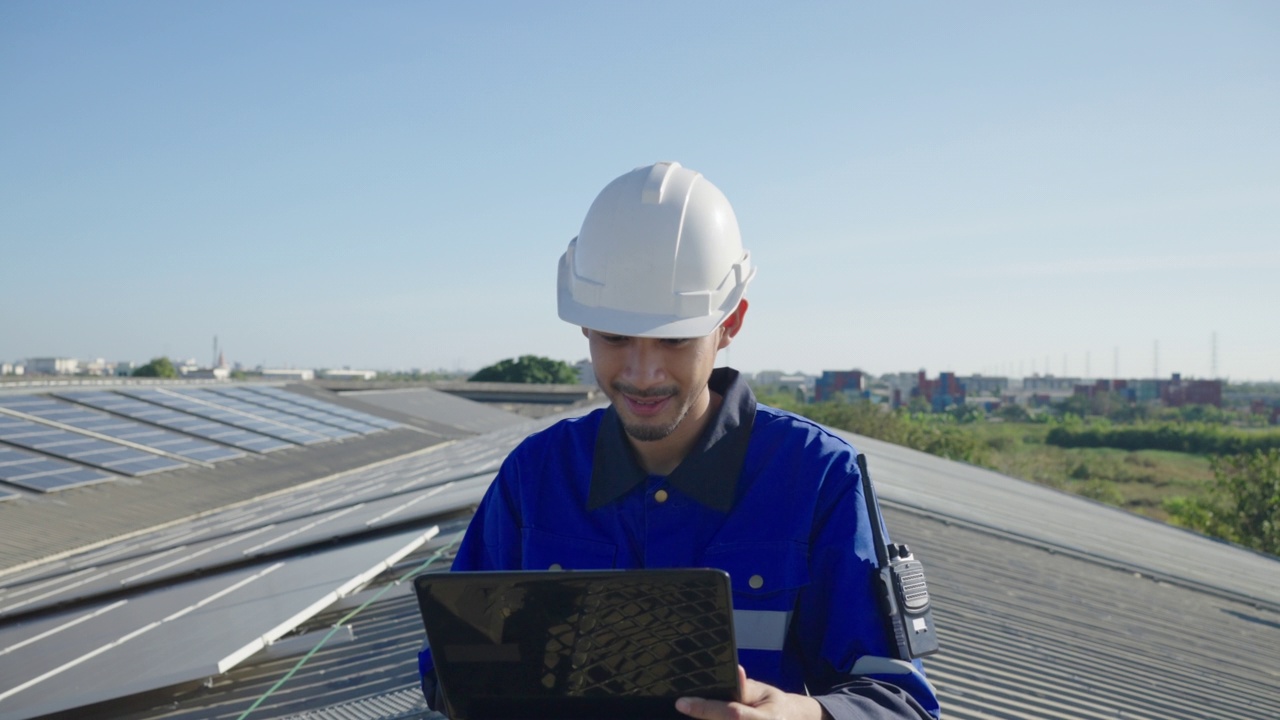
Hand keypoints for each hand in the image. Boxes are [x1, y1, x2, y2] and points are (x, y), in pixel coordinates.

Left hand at [676, 665, 828, 719]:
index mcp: (764, 719)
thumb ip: (745, 687)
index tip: (681, 702)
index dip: (705, 708)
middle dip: (701, 717)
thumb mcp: (762, 692)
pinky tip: (703, 716)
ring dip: (706, 719)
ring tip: (692, 711)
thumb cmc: (772, 705)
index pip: (731, 714)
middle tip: (683, 707)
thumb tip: (735, 670)